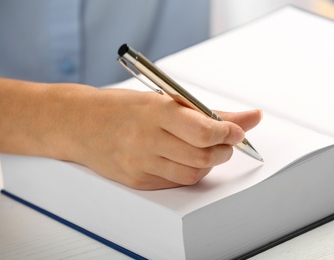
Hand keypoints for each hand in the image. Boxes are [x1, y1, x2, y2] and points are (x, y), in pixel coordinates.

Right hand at [68, 88, 261, 189]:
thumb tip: (251, 118)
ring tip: (202, 149)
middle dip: (224, 150)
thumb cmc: (123, 108)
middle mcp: (147, 138)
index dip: (229, 133)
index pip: (205, 131)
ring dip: (208, 162)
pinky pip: (177, 181)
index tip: (236, 132)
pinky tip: (182, 158)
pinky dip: (189, 171)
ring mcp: (141, 162)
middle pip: (203, 156)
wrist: (81, 124)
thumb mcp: (165, 99)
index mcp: (156, 111)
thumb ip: (210, 112)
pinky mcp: (138, 180)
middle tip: (224, 142)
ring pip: (194, 173)